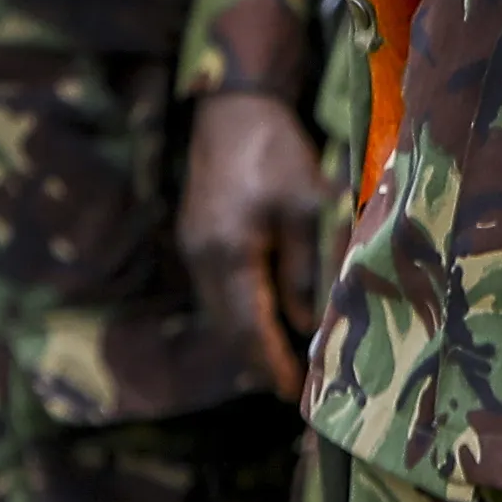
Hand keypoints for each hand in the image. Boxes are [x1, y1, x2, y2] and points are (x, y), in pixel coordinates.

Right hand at [180, 90, 334, 402]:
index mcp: (230, 252)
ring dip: (248, 337)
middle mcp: (203, 258)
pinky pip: (218, 291)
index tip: (293, 393)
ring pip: (220, 311)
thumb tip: (305, 325)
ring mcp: (194, 248)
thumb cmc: (277, 152)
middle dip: (258, 359)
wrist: (232, 109)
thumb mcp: (308, 207)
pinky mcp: (196, 238)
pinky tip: (266, 317)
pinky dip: (240, 311)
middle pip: (229, 326)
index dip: (271, 362)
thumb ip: (306, 269)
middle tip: (291, 388)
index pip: (250, 325)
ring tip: (282, 362)